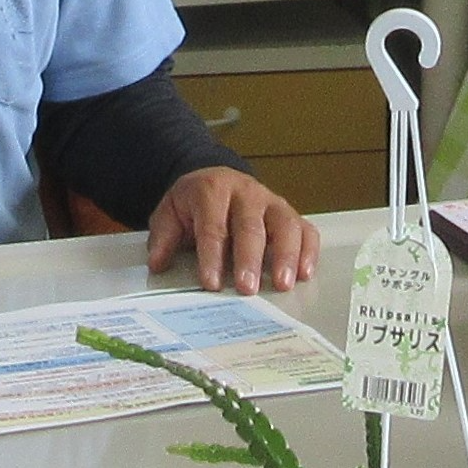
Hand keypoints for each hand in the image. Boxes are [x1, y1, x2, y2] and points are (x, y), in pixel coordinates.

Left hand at [146, 166, 318, 293]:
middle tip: (247, 288)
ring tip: (282, 284)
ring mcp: (272, 202)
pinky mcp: (289, 213)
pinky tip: (305, 274)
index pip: (213, 225)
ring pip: (284, 225)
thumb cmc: (195, 202)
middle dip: (249, 259)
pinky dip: (309, 251)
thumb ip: (163, 237)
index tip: (211, 282)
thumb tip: (158, 263)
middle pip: (251, 226)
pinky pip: (305, 229)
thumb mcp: (170, 212)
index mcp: (213, 190)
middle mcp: (246, 193)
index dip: (212, 256)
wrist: (214, 178)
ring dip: (285, 256)